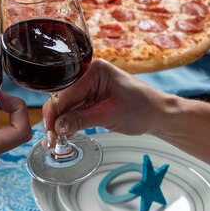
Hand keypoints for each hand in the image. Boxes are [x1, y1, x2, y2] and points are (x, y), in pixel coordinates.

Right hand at [43, 59, 175, 144]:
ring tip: (56, 140)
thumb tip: (58, 127)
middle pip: (63, 98)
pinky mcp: (92, 97)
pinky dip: (70, 122)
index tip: (50, 130)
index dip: (56, 113)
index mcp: (94, 70)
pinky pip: (75, 109)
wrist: (159, 114)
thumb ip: (80, 119)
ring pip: (67, 105)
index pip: (66, 92)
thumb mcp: (109, 115)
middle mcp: (89, 74)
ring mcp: (90, 86)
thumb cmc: (142, 109)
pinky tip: (64, 133)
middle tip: (51, 138)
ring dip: (61, 122)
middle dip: (56, 119)